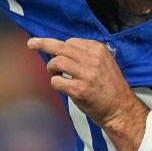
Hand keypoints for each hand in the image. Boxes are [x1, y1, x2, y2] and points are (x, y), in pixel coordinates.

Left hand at [28, 36, 147, 150]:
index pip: (71, 41)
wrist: (120, 109)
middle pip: (60, 47)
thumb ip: (86, 55)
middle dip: (42, 44)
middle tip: (31, 43)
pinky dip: (55, 84)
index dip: (59, 47)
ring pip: (56, 62)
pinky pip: (56, 82)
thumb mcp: (104, 63)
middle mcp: (92, 59)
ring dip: (51, 69)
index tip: (51, 49)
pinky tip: (63, 87)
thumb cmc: (110, 87)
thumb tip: (61, 51)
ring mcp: (85, 74)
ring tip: (57, 76)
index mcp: (98, 49)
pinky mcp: (79, 90)